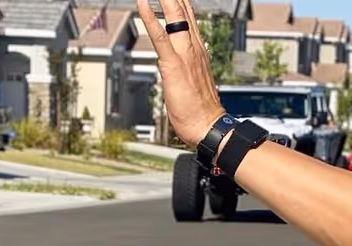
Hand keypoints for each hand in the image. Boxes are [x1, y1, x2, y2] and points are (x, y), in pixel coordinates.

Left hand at [137, 0, 224, 145]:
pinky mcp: (173, 65)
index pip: (187, 13)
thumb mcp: (192, 82)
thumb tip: (175, 62)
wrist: (209, 127)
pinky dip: (149, 17)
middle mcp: (193, 45)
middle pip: (181, 6)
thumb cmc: (200, 111)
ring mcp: (184, 53)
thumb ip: (185, 67)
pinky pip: (160, 36)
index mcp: (198, 48)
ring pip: (173, 13)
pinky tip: (142, 1)